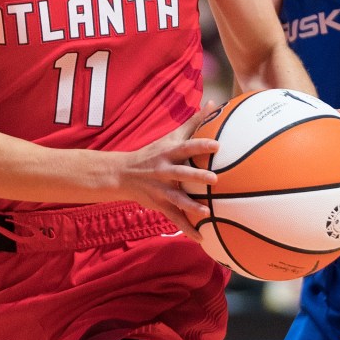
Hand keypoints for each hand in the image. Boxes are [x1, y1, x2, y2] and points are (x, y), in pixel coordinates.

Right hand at [118, 105, 220, 239]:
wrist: (122, 174)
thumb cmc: (153, 152)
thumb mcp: (170, 136)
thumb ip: (194, 121)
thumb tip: (215, 102)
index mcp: (168, 153)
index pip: (186, 147)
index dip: (200, 146)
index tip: (217, 146)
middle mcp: (164, 171)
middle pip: (181, 174)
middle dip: (196, 177)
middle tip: (215, 180)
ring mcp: (161, 190)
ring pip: (177, 199)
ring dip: (191, 207)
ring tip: (207, 213)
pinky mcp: (159, 205)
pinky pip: (175, 219)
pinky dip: (187, 229)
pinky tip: (202, 238)